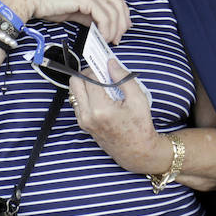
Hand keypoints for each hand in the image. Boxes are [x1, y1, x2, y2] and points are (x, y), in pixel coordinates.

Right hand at [0, 0, 130, 43]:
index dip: (121, 13)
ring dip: (115, 28)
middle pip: (118, 1)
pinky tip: (102, 36)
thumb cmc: (43, 2)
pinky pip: (104, 15)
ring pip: (113, 9)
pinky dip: (106, 28)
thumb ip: (85, 13)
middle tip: (118, 38)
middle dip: (122, 22)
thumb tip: (97, 24)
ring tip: (110, 40)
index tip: (120, 28)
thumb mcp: (70, 8)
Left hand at [69, 59, 164, 173]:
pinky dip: (86, 94)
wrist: (137, 152)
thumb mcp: (138, 99)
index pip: (90, 78)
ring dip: (86, 84)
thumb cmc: (140, 127)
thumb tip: (110, 63)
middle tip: (103, 74)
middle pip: (75, 82)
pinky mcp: (83, 124)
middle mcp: (87, 115)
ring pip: (74, 91)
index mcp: (100, 109)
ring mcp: (83, 121)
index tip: (108, 67)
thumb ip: (123, 78)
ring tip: (104, 86)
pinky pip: (78, 101)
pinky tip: (102, 96)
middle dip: (88, 73)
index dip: (99, 68)